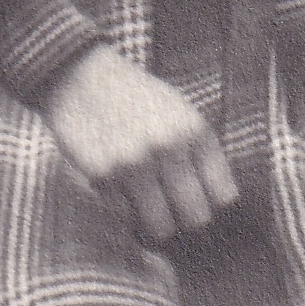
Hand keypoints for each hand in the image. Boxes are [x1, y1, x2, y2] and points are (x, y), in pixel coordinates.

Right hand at [42, 44, 240, 244]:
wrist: (81, 78)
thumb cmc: (137, 98)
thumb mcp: (180, 112)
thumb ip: (200, 152)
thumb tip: (218, 204)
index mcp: (195, 131)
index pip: (223, 195)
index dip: (214, 206)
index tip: (204, 206)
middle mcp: (169, 148)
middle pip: (195, 217)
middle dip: (188, 223)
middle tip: (177, 217)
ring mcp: (135, 164)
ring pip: (160, 226)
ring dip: (157, 226)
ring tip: (151, 213)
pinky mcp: (103, 176)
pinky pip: (125, 217)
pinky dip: (126, 214)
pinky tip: (123, 194)